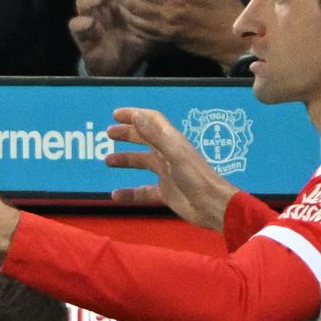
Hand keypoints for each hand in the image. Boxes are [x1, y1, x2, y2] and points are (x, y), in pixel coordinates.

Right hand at [71, 0, 153, 76]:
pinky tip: (91, 23)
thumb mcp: (152, 21)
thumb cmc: (138, 40)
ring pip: (82, 2)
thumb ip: (157, 5)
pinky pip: (75, 26)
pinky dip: (81, 23)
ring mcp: (90, 19)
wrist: (123, 67)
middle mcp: (102, 6)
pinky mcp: (82, 36)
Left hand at [103, 0, 246, 69]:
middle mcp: (164, 15)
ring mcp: (162, 29)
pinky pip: (138, 28)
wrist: (231, 39)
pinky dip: (127, 17)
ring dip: (117, 2)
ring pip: (130, 16)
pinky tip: (125, 8)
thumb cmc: (223, 5)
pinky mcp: (162, 38)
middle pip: (129, 1)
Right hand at [104, 107, 240, 230]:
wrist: (212, 206)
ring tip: (107, 160)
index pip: (151, 121)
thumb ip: (155, 136)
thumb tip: (137, 116)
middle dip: (127, 134)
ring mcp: (167, 174)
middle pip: (145, 139)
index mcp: (172, 141)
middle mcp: (168, 154)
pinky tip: (116, 195)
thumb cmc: (196, 178)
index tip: (116, 114)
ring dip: (126, 159)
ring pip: (143, 162)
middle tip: (108, 133)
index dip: (135, 115)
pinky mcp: (166, 192)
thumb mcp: (174, 154)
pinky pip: (144, 190)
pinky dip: (130, 192)